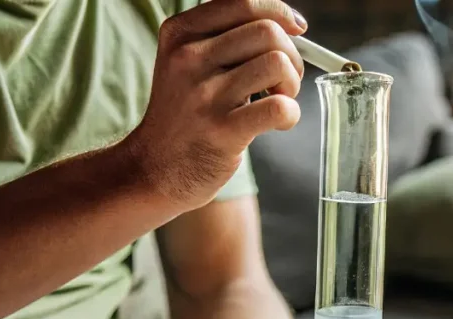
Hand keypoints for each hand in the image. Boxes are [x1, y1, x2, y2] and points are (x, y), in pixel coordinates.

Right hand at [127, 0, 306, 209]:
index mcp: (181, 33)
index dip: (279, 13)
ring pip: (277, 63)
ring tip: (277, 99)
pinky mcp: (223, 130)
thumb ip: (227, 37)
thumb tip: (288, 23)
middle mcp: (188, 58)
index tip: (295, 30)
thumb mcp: (187, 61)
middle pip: (268, 32)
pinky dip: (291, 113)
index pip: (244, 3)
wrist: (157, 167)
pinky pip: (279, 107)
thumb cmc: (186, 112)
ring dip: (292, 84)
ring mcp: (205, 95)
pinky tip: (279, 122)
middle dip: (290, 55)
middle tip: (282, 80)